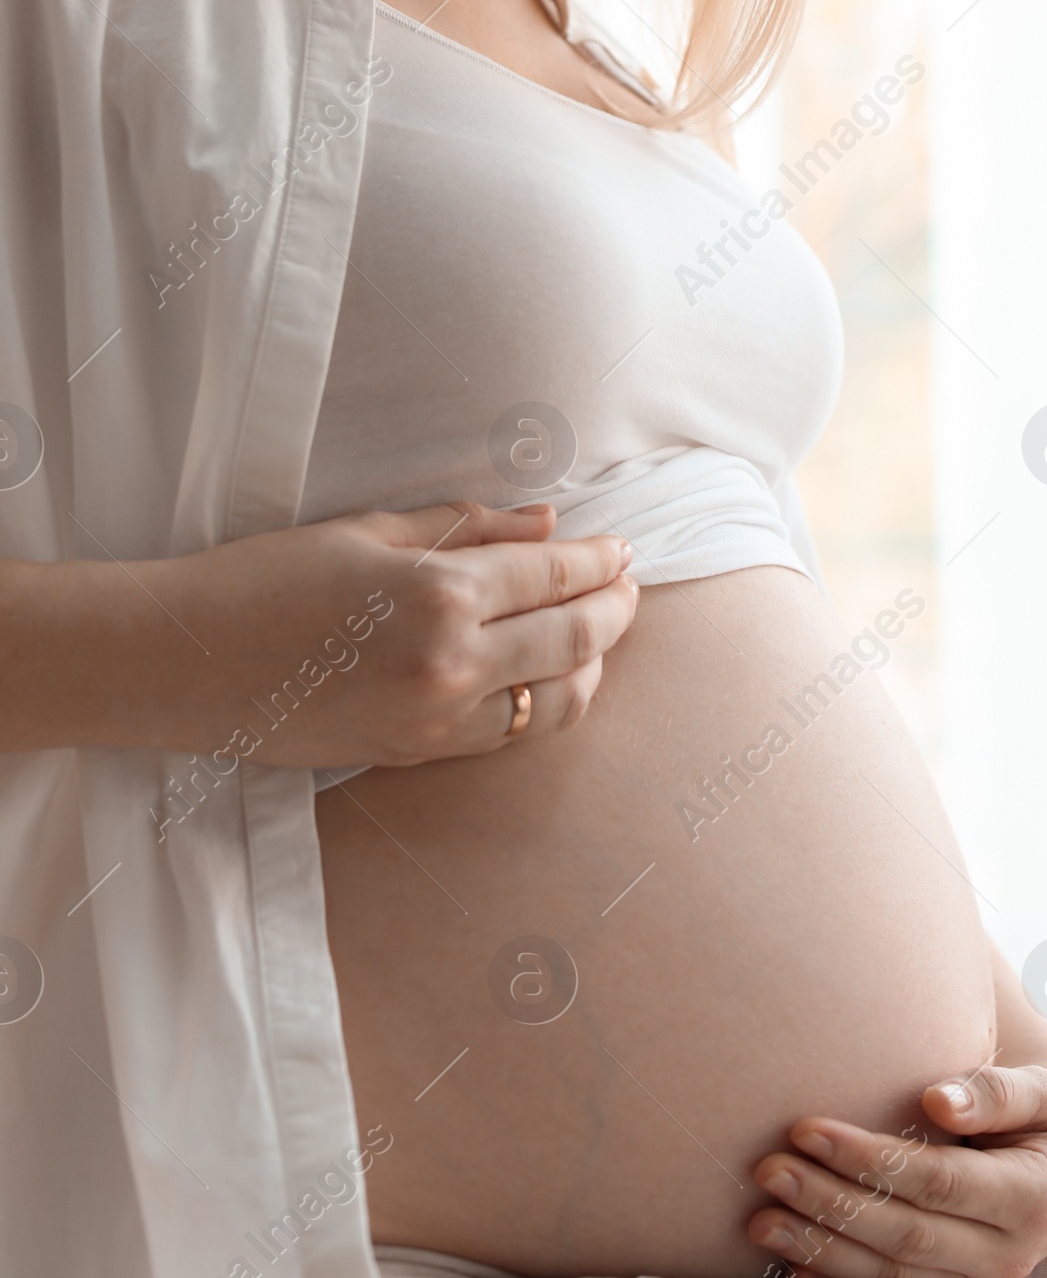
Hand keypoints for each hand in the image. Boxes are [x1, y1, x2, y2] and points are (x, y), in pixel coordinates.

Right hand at [82, 499, 635, 766]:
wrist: (187, 663)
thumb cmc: (268, 578)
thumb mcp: (370, 531)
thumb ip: (469, 528)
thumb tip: (549, 522)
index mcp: (440, 593)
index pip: (555, 573)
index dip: (599, 559)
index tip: (621, 547)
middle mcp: (451, 662)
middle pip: (575, 638)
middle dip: (615, 607)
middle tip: (627, 584)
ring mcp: (437, 720)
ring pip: (556, 700)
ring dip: (591, 662)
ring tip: (596, 631)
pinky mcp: (416, 756)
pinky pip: (508, 734)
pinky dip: (543, 702)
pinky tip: (544, 675)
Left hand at [748, 1060, 1046, 1277]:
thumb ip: (1000, 1092)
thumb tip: (941, 1099)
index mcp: (1033, 1197)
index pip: (937, 1182)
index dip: (870, 1159)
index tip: (806, 1128)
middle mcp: (1008, 1252)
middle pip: (905, 1233)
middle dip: (830, 1204)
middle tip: (768, 1170)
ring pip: (891, 1272)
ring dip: (821, 1249)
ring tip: (760, 1220)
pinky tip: (790, 1270)